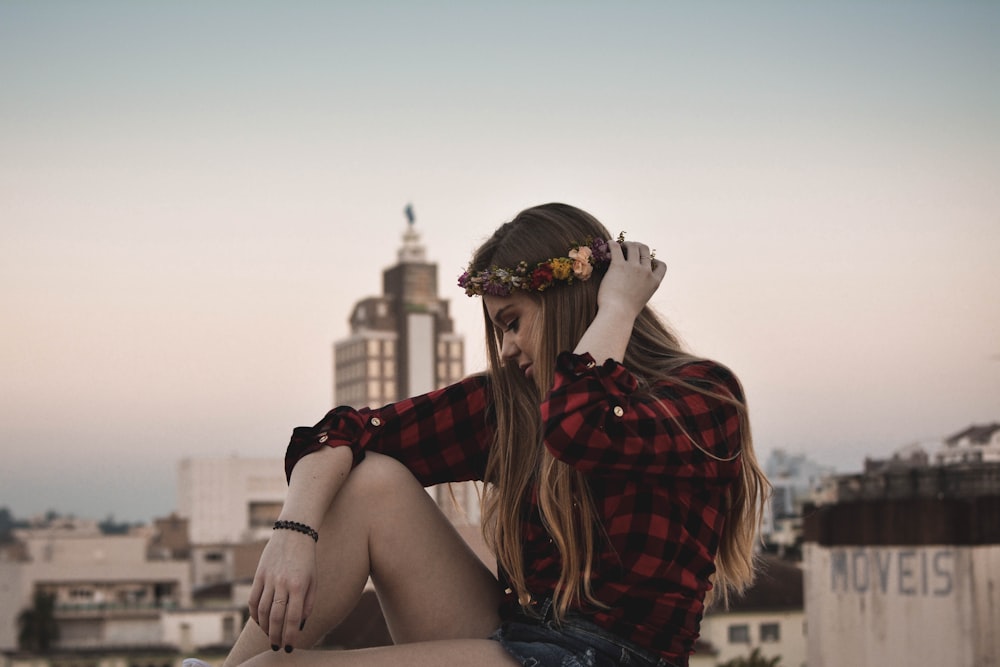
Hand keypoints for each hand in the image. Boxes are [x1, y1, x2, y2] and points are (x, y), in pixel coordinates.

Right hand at [248, 528, 316, 650]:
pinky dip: (254, 613)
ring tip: (269, 635)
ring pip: (263, 610)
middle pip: (276, 616)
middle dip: (275, 635)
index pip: (293, 617)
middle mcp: (282, 583)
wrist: (294, 533)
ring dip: (265, 626)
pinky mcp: (259, 574)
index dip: (290, 635)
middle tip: (276, 647)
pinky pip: (253, 599)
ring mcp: (269, 579)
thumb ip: (307, 603)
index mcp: (299, 585)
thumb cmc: (307, 560)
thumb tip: (298, 624)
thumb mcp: (313, 580)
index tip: (289, 647)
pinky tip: (259, 621)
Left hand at [573, 239, 665, 363]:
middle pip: (645, 250)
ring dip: (626, 244)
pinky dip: (613, 244)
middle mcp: (646, 272)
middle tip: (630, 248)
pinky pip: (616, 248)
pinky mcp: (618, 266)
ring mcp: (633, 268)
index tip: (649, 260)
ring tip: (620, 246)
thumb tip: (634, 289)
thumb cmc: (626, 313)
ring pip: (633, 246)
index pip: (661, 266)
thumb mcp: (640, 302)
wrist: (618, 314)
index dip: (655, 260)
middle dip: (638, 246)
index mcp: (654, 282)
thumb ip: (641, 291)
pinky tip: (609, 244)